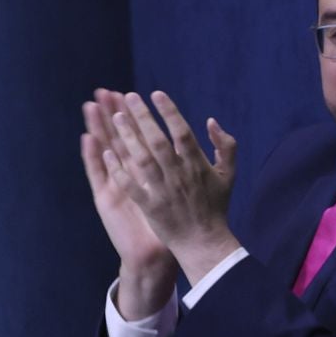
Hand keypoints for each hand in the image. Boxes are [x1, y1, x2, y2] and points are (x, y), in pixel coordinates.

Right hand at [82, 90, 174, 319]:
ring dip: (98, 128)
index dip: (133, 116)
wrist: (155, 254)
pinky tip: (88, 138)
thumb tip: (202, 133)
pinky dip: (93, 157)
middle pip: (117, 138)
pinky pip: (98, 174)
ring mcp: (115, 184)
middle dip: (112, 114)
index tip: (129, 93)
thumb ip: (192, 163)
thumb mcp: (183, 190)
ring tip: (91, 105)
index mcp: (146, 169)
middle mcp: (128, 174)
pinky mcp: (107, 199)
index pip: (138, 136)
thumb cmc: (171, 222)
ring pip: (105, 150)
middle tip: (105, 90)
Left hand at [102, 91, 240, 283]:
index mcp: (198, 165)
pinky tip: (106, 153)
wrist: (204, 241)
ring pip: (141, 158)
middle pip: (157, 140)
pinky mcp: (150, 206)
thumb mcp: (229, 174)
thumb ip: (226, 146)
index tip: (156, 94)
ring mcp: (163, 190)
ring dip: (127, 137)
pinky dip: (118, 169)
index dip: (169, 112)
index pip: (182, 132)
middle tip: (128, 97)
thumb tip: (212, 121)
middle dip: (142, 117)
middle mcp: (179, 174)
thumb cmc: (216, 206)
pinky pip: (131, 185)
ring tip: (114, 117)